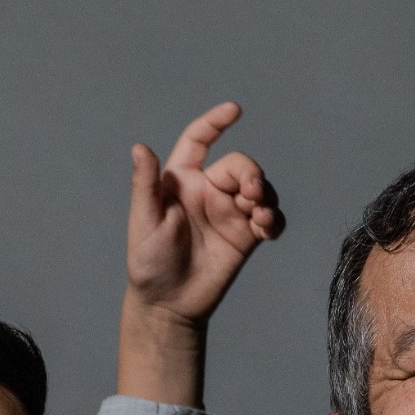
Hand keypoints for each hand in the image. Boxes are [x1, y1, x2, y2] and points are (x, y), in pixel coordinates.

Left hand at [127, 102, 283, 324]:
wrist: (169, 304)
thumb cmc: (149, 263)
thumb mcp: (144, 222)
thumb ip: (145, 185)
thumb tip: (140, 147)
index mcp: (182, 181)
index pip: (199, 141)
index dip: (215, 122)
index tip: (235, 110)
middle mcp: (208, 191)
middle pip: (240, 166)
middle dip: (252, 173)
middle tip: (252, 193)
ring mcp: (229, 213)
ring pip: (260, 189)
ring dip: (266, 197)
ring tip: (261, 217)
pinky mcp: (245, 237)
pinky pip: (270, 219)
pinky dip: (275, 220)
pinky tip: (268, 230)